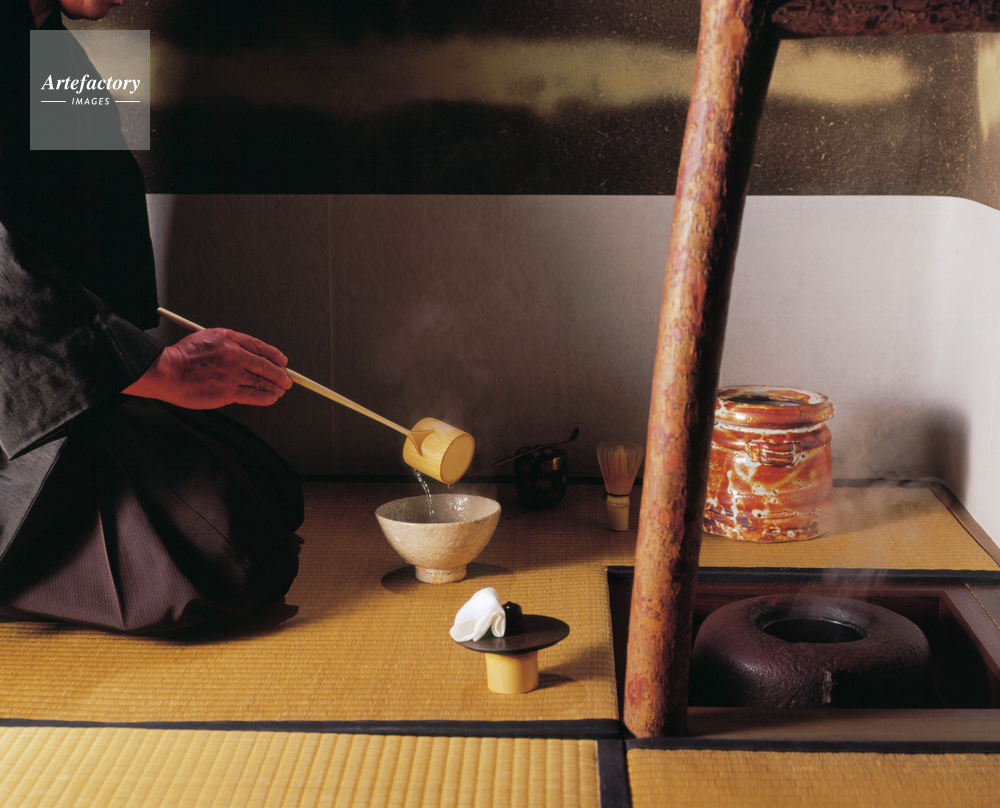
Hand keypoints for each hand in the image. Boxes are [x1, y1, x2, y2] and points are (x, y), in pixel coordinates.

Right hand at [124, 328, 293, 407]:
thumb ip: (229, 345)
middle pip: (265, 365)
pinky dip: (265, 397)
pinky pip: (252, 395)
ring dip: (274, 387)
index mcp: (229, 338)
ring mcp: (231, 374)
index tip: (282, 361)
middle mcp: (234, 354)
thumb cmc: (183, 356)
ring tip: (281, 390)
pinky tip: (271, 398)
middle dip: (280, 374)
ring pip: (261, 381)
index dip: (274, 355)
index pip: (260, 347)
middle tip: (287, 379)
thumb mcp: (208, 338)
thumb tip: (249, 355)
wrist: (167, 371)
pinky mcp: (227, 391)